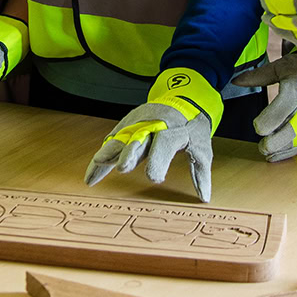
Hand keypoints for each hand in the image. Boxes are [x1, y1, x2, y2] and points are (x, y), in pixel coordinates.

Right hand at [84, 68, 222, 201]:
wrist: (181, 98)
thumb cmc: (192, 127)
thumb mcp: (202, 146)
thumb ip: (201, 173)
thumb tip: (204, 198)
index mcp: (175, 129)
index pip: (166, 143)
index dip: (159, 160)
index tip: (154, 179)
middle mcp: (154, 124)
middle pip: (141, 137)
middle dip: (131, 151)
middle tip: (123, 167)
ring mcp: (138, 123)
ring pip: (122, 138)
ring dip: (110, 152)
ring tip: (98, 165)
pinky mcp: (127, 126)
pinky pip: (112, 142)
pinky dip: (102, 157)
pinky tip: (91, 175)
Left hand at [231, 53, 296, 161]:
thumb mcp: (280, 67)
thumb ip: (258, 76)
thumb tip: (235, 81)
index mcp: (296, 87)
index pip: (282, 109)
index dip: (268, 121)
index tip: (256, 128)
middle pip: (292, 129)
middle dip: (275, 142)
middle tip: (261, 147)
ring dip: (282, 149)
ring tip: (266, 153)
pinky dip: (291, 152)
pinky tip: (276, 156)